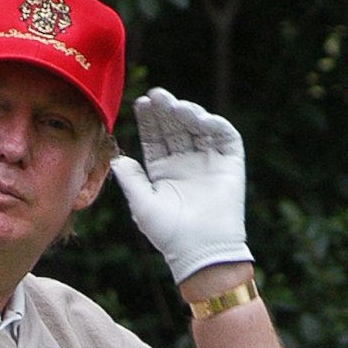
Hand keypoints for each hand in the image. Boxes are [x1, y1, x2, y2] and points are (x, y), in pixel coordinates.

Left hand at [111, 88, 250, 284]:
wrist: (201, 251)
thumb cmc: (170, 234)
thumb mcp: (143, 205)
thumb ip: (130, 180)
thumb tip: (117, 159)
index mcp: (163, 171)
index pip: (155, 138)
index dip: (149, 121)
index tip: (141, 104)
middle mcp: (185, 162)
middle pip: (175, 128)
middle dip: (166, 111)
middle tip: (157, 95)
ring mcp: (208, 161)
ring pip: (198, 128)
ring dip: (188, 114)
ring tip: (176, 106)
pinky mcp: (230, 163)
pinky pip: (225, 137)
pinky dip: (214, 125)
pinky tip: (200, 119)